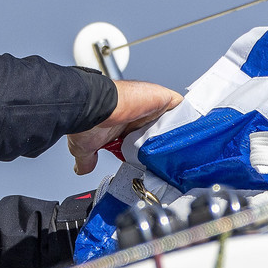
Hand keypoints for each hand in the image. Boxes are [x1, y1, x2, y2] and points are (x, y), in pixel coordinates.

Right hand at [67, 79, 181, 175]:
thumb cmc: (90, 120)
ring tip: (179, 154)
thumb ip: (87, 158)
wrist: (96, 105)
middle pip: (157, 131)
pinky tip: (187, 136)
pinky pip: (182, 109)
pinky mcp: (163, 99)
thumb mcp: (86, 146)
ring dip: (176, 135)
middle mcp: (137, 114)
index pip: (140, 139)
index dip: (146, 153)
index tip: (150, 166)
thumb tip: (80, 168)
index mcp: (122, 124)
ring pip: (171, 121)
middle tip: (166, 164)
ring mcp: (151, 106)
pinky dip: (186, 120)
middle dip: (163, 147)